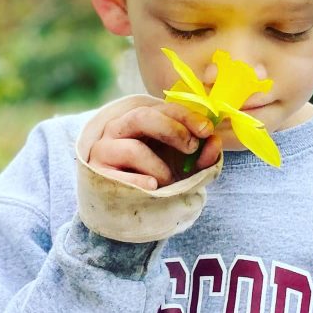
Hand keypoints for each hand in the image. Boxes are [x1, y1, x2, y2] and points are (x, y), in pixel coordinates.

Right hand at [86, 101, 220, 189]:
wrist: (124, 204)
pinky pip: (121, 178)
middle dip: (171, 130)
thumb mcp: (181, 164)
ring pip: (133, 149)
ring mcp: (103, 150)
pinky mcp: (97, 173)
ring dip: (159, 167)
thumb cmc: (156, 176)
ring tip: (168, 181)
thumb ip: (200, 155)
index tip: (206, 130)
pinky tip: (152, 188)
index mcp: (139, 119)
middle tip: (191, 148)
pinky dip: (141, 183)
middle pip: (142, 117)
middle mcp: (118, 129)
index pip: (162, 107)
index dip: (186, 116)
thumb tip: (215, 141)